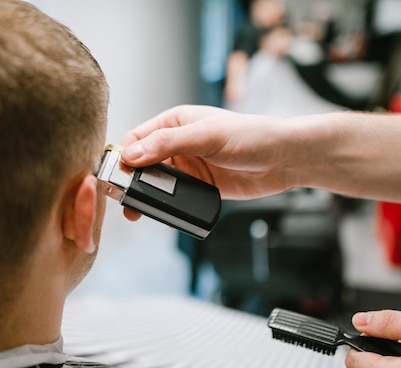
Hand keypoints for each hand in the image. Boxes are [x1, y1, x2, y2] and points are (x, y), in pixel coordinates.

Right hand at [120, 105, 293, 208]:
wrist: (284, 159)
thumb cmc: (251, 136)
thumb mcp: (206, 135)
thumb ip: (167, 144)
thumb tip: (131, 155)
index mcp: (174, 123)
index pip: (137, 138)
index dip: (123, 156)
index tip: (116, 175)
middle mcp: (177, 144)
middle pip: (142, 163)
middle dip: (130, 180)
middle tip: (123, 198)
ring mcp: (188, 166)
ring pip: (155, 182)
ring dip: (145, 194)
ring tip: (136, 210)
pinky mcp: (198, 186)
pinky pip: (173, 196)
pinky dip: (163, 204)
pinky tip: (159, 211)